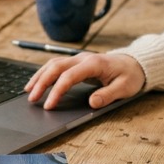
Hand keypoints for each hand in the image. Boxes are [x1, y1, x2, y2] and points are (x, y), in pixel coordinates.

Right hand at [24, 52, 144, 109]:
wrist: (135, 63)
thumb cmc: (130, 76)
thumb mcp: (125, 88)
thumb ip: (108, 95)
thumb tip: (92, 102)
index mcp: (94, 64)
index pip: (69, 77)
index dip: (57, 91)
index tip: (49, 105)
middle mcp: (83, 58)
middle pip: (56, 67)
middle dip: (41, 82)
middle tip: (32, 99)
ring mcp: (79, 58)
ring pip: (53, 64)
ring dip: (39, 76)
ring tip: (28, 90)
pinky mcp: (77, 62)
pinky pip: (57, 65)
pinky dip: (45, 73)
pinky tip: (37, 82)